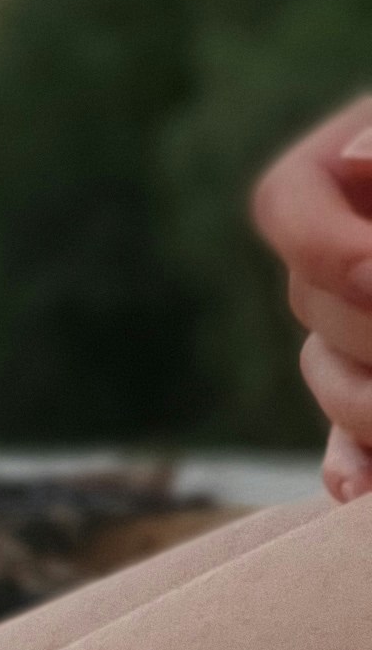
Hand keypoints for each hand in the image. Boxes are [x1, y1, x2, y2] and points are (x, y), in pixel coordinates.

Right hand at [248, 98, 371, 500]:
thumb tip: (354, 160)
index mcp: (353, 165)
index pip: (287, 202)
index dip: (326, 246)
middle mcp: (348, 245)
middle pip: (309, 300)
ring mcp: (366, 322)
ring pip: (328, 375)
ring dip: (369, 399)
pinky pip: (351, 435)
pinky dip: (354, 459)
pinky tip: (359, 489)